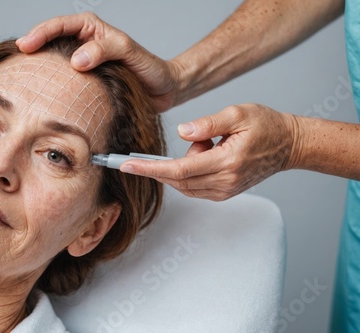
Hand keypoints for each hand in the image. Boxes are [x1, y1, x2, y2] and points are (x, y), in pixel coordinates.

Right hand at [16, 12, 179, 112]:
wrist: (163, 90)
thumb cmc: (150, 69)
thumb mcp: (130, 54)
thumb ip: (106, 51)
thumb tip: (76, 60)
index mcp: (93, 30)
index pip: (60, 25)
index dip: (40, 33)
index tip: (26, 46)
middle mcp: (85, 44)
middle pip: (51, 40)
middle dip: (32, 47)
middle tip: (16, 59)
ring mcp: (84, 63)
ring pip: (55, 61)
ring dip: (40, 67)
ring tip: (23, 76)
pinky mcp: (86, 82)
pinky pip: (64, 82)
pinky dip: (53, 86)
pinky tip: (43, 96)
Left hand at [120, 104, 296, 200]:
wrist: (289, 145)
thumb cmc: (265, 125)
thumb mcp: (238, 113)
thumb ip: (208, 124)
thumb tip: (182, 132)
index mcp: (227, 162)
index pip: (179, 169)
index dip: (150, 168)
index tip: (126, 166)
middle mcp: (225, 182)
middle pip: (178, 181)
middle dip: (156, 168)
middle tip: (138, 157)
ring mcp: (225, 191)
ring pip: (185, 185)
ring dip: (178, 167)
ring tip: (207, 143)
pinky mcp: (224, 193)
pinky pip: (194, 188)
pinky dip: (186, 173)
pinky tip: (203, 153)